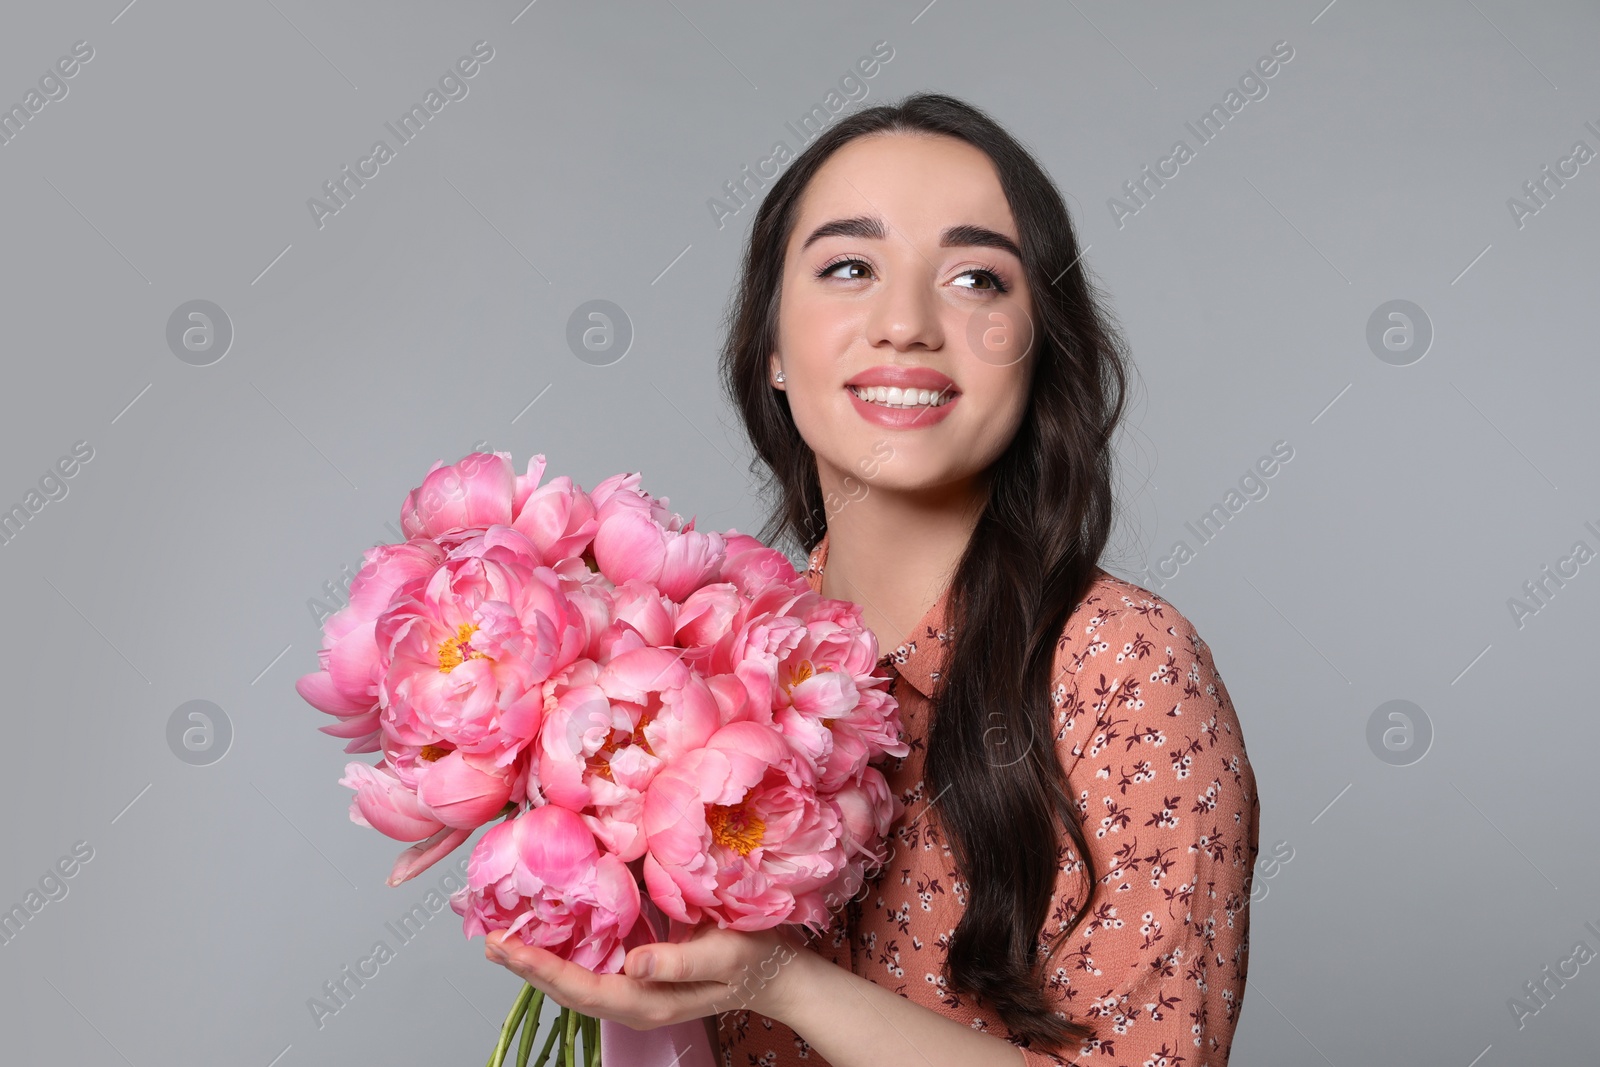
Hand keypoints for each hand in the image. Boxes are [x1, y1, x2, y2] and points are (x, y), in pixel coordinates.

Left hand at [484, 921, 815, 1031]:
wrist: (778, 973)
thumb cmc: (755, 961)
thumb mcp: (724, 955)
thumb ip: (678, 964)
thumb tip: (632, 962)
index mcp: (648, 1002)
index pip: (581, 987)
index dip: (540, 968)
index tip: (506, 946)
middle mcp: (634, 1002)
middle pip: (568, 989)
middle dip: (527, 967)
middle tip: (489, 939)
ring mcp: (637, 991)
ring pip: (577, 981)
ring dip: (541, 961)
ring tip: (507, 938)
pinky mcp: (643, 976)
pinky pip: (595, 968)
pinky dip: (567, 952)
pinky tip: (554, 932)